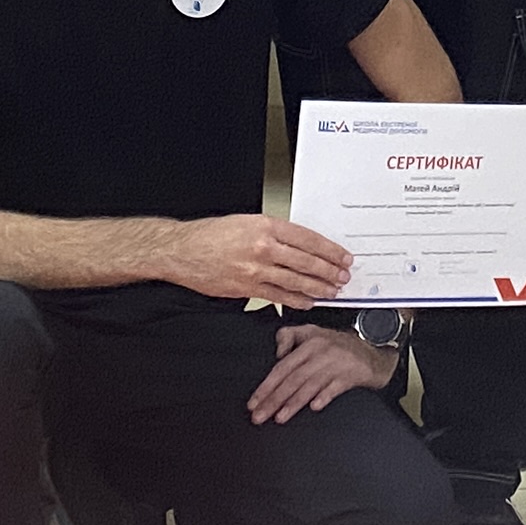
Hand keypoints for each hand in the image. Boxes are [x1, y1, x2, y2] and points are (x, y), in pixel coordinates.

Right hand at [164, 210, 357, 303]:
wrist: (182, 251)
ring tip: (332, 291)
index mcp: (265, 225)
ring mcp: (255, 269)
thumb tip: (299, 246)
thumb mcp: (245, 222)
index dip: (329, 250)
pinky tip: (308, 302)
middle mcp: (262, 246)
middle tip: (343, 276)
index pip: (307, 238)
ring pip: (295, 280)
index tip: (342, 256)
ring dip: (318, 287)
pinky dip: (296, 301)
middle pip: (306, 261)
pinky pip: (278, 296)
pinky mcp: (246, 288)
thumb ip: (272, 233)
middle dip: (329, 271)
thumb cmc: (210, 235)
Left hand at [248, 323, 400, 423]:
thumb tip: (277, 353)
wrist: (372, 351)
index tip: (254, 402)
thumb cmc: (340, 345)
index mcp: (309, 343)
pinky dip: (324, 397)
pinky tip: (313, 408)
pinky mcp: (350, 375)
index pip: (282, 367)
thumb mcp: (312, 332)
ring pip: (310, 386)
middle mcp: (320, 353)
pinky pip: (334, 388)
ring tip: (279, 417)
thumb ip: (289, 336)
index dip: (266, 386)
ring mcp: (336, 365)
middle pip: (292, 379)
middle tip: (259, 416)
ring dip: (293, 403)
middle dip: (273, 399)